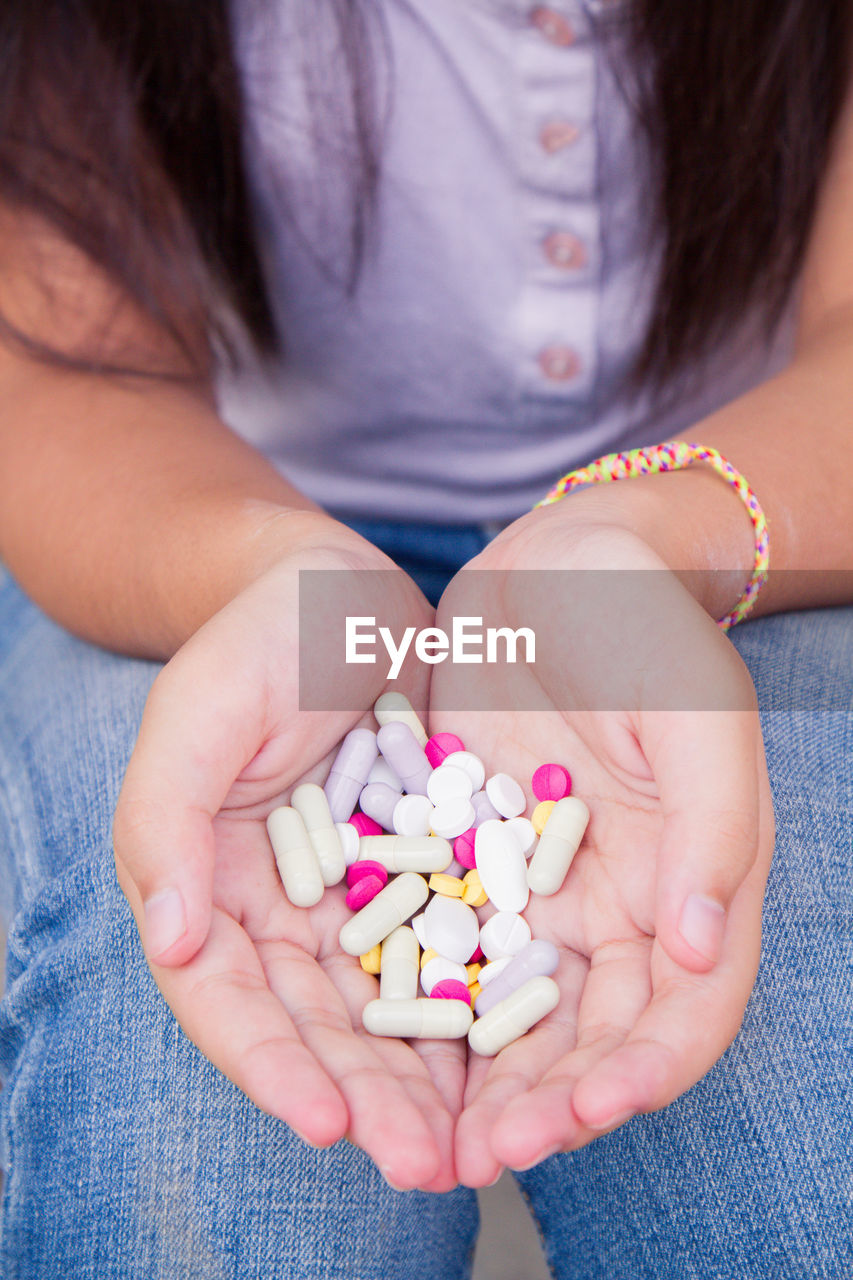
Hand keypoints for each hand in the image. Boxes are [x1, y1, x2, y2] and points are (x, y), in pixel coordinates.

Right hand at [113, 516, 463, 1190]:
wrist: (342, 593)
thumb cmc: (256, 641)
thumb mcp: (197, 712)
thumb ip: (163, 821)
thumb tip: (163, 944)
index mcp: (207, 885)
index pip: (226, 999)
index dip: (269, 1067)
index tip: (325, 1124)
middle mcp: (279, 910)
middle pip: (315, 1025)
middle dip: (364, 1101)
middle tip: (424, 1167)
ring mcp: (356, 898)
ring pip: (388, 1008)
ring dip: (426, 1083)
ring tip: (477, 1146)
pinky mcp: (426, 874)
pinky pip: (451, 951)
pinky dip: (476, 1008)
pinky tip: (520, 1059)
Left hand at [429, 511, 773, 1184]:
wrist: (560, 567)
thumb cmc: (646, 634)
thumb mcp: (698, 717)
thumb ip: (715, 831)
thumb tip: (701, 951)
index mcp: (689, 885)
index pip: (682, 1014)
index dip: (640, 1076)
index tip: (582, 1115)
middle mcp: (617, 904)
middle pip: (590, 1035)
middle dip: (547, 1103)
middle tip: (484, 1155)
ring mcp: (539, 887)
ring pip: (514, 1008)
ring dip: (480, 1079)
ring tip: (431, 1131)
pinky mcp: (472, 857)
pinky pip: (449, 942)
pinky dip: (425, 997)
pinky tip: (378, 1034)